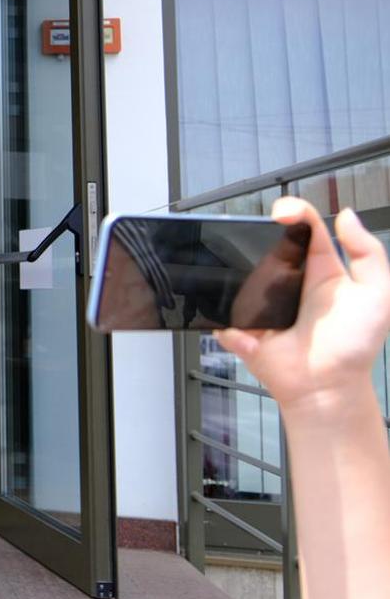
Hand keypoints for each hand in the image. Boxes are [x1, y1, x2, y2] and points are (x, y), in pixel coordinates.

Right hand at [216, 198, 389, 416]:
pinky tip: (250, 336)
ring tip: (245, 285)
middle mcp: (288, 280)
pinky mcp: (242, 327)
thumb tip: (345, 215)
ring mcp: (262, 302)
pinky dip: (232, 327)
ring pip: (237, 276)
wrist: (328, 387)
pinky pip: (224, 318)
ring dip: (235, 276)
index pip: (304, 227)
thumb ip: (367, 253)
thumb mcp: (377, 294)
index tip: (282, 213)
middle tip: (252, 235)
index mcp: (319, 267)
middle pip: (264, 243)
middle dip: (253, 233)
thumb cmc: (354, 345)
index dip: (293, 211)